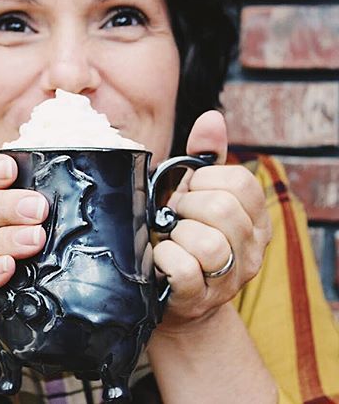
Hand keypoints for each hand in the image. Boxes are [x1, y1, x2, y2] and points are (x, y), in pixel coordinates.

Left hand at [153, 111, 271, 331]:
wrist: (174, 293)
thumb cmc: (184, 235)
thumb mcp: (196, 194)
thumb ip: (205, 158)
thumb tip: (211, 118)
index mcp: (256, 219)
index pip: (240, 182)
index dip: (205, 180)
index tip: (188, 191)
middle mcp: (251, 250)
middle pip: (223, 210)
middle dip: (187, 206)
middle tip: (174, 215)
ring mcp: (229, 279)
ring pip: (209, 244)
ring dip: (177, 234)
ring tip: (170, 238)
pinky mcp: (199, 299)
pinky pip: (183, 270)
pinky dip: (164, 258)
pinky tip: (159, 257)